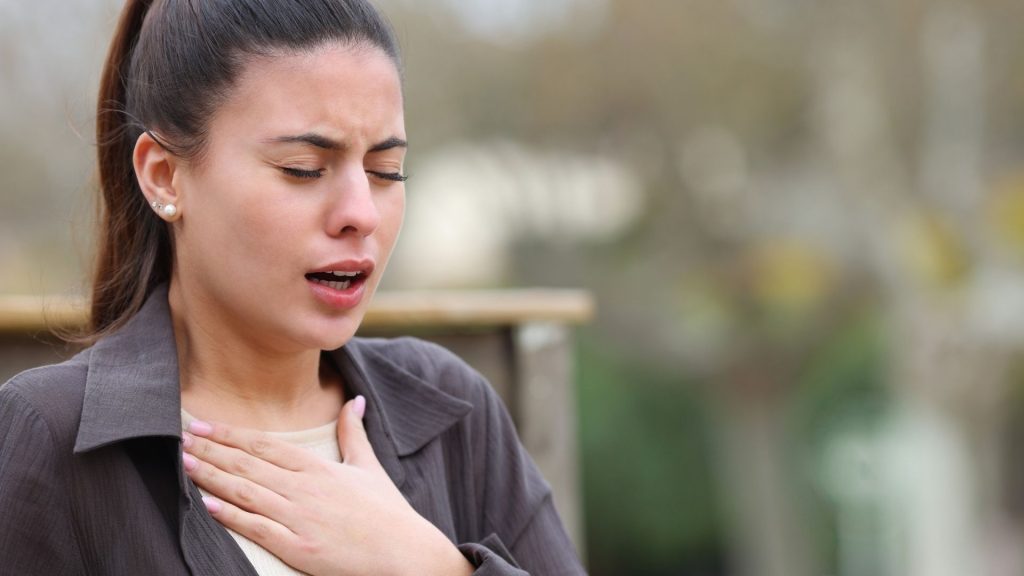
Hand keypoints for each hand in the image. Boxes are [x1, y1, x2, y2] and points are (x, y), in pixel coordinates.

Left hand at [181, 396, 472, 575]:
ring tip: (185, 463)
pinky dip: (231, 516)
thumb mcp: (369, 466)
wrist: (405, 553)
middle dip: (211, 450)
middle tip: (181, 437)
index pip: (265, 445)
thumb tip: (355, 400)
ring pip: (246, 493)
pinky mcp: (299, 548)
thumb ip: (354, 433)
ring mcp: (300, 519)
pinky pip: (258, 529)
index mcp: (319, 468)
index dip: (231, 434)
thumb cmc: (388, 512)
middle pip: (248, 465)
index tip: (203, 424)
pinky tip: (208, 505)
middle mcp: (305, 489)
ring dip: (212, 477)